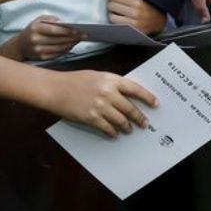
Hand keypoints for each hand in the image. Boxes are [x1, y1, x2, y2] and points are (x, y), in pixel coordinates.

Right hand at [8, 16, 83, 60]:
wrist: (21, 46)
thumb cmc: (33, 30)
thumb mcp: (39, 20)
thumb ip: (51, 19)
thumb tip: (65, 23)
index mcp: (35, 29)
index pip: (53, 30)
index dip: (66, 30)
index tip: (78, 30)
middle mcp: (36, 40)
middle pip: (58, 40)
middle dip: (73, 37)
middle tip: (84, 35)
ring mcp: (39, 51)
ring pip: (60, 48)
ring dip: (72, 44)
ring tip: (80, 39)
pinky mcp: (42, 58)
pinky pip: (58, 54)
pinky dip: (67, 49)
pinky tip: (72, 45)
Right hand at [42, 70, 158, 138]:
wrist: (55, 89)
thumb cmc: (75, 81)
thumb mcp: (97, 76)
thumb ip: (112, 84)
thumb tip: (126, 96)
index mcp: (110, 79)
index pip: (135, 89)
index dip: (147, 97)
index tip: (155, 104)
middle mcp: (108, 93)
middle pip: (130, 108)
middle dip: (139, 118)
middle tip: (145, 124)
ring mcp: (100, 106)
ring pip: (121, 120)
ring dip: (127, 127)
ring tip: (129, 130)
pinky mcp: (91, 118)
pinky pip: (108, 128)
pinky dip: (113, 133)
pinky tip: (115, 134)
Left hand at [107, 0, 164, 34]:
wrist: (159, 22)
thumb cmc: (150, 7)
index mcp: (138, 1)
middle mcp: (135, 13)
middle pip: (112, 6)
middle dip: (111, 4)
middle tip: (113, 3)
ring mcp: (133, 23)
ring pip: (112, 16)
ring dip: (112, 13)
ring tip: (116, 11)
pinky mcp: (131, 31)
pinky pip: (116, 25)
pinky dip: (116, 21)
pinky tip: (119, 18)